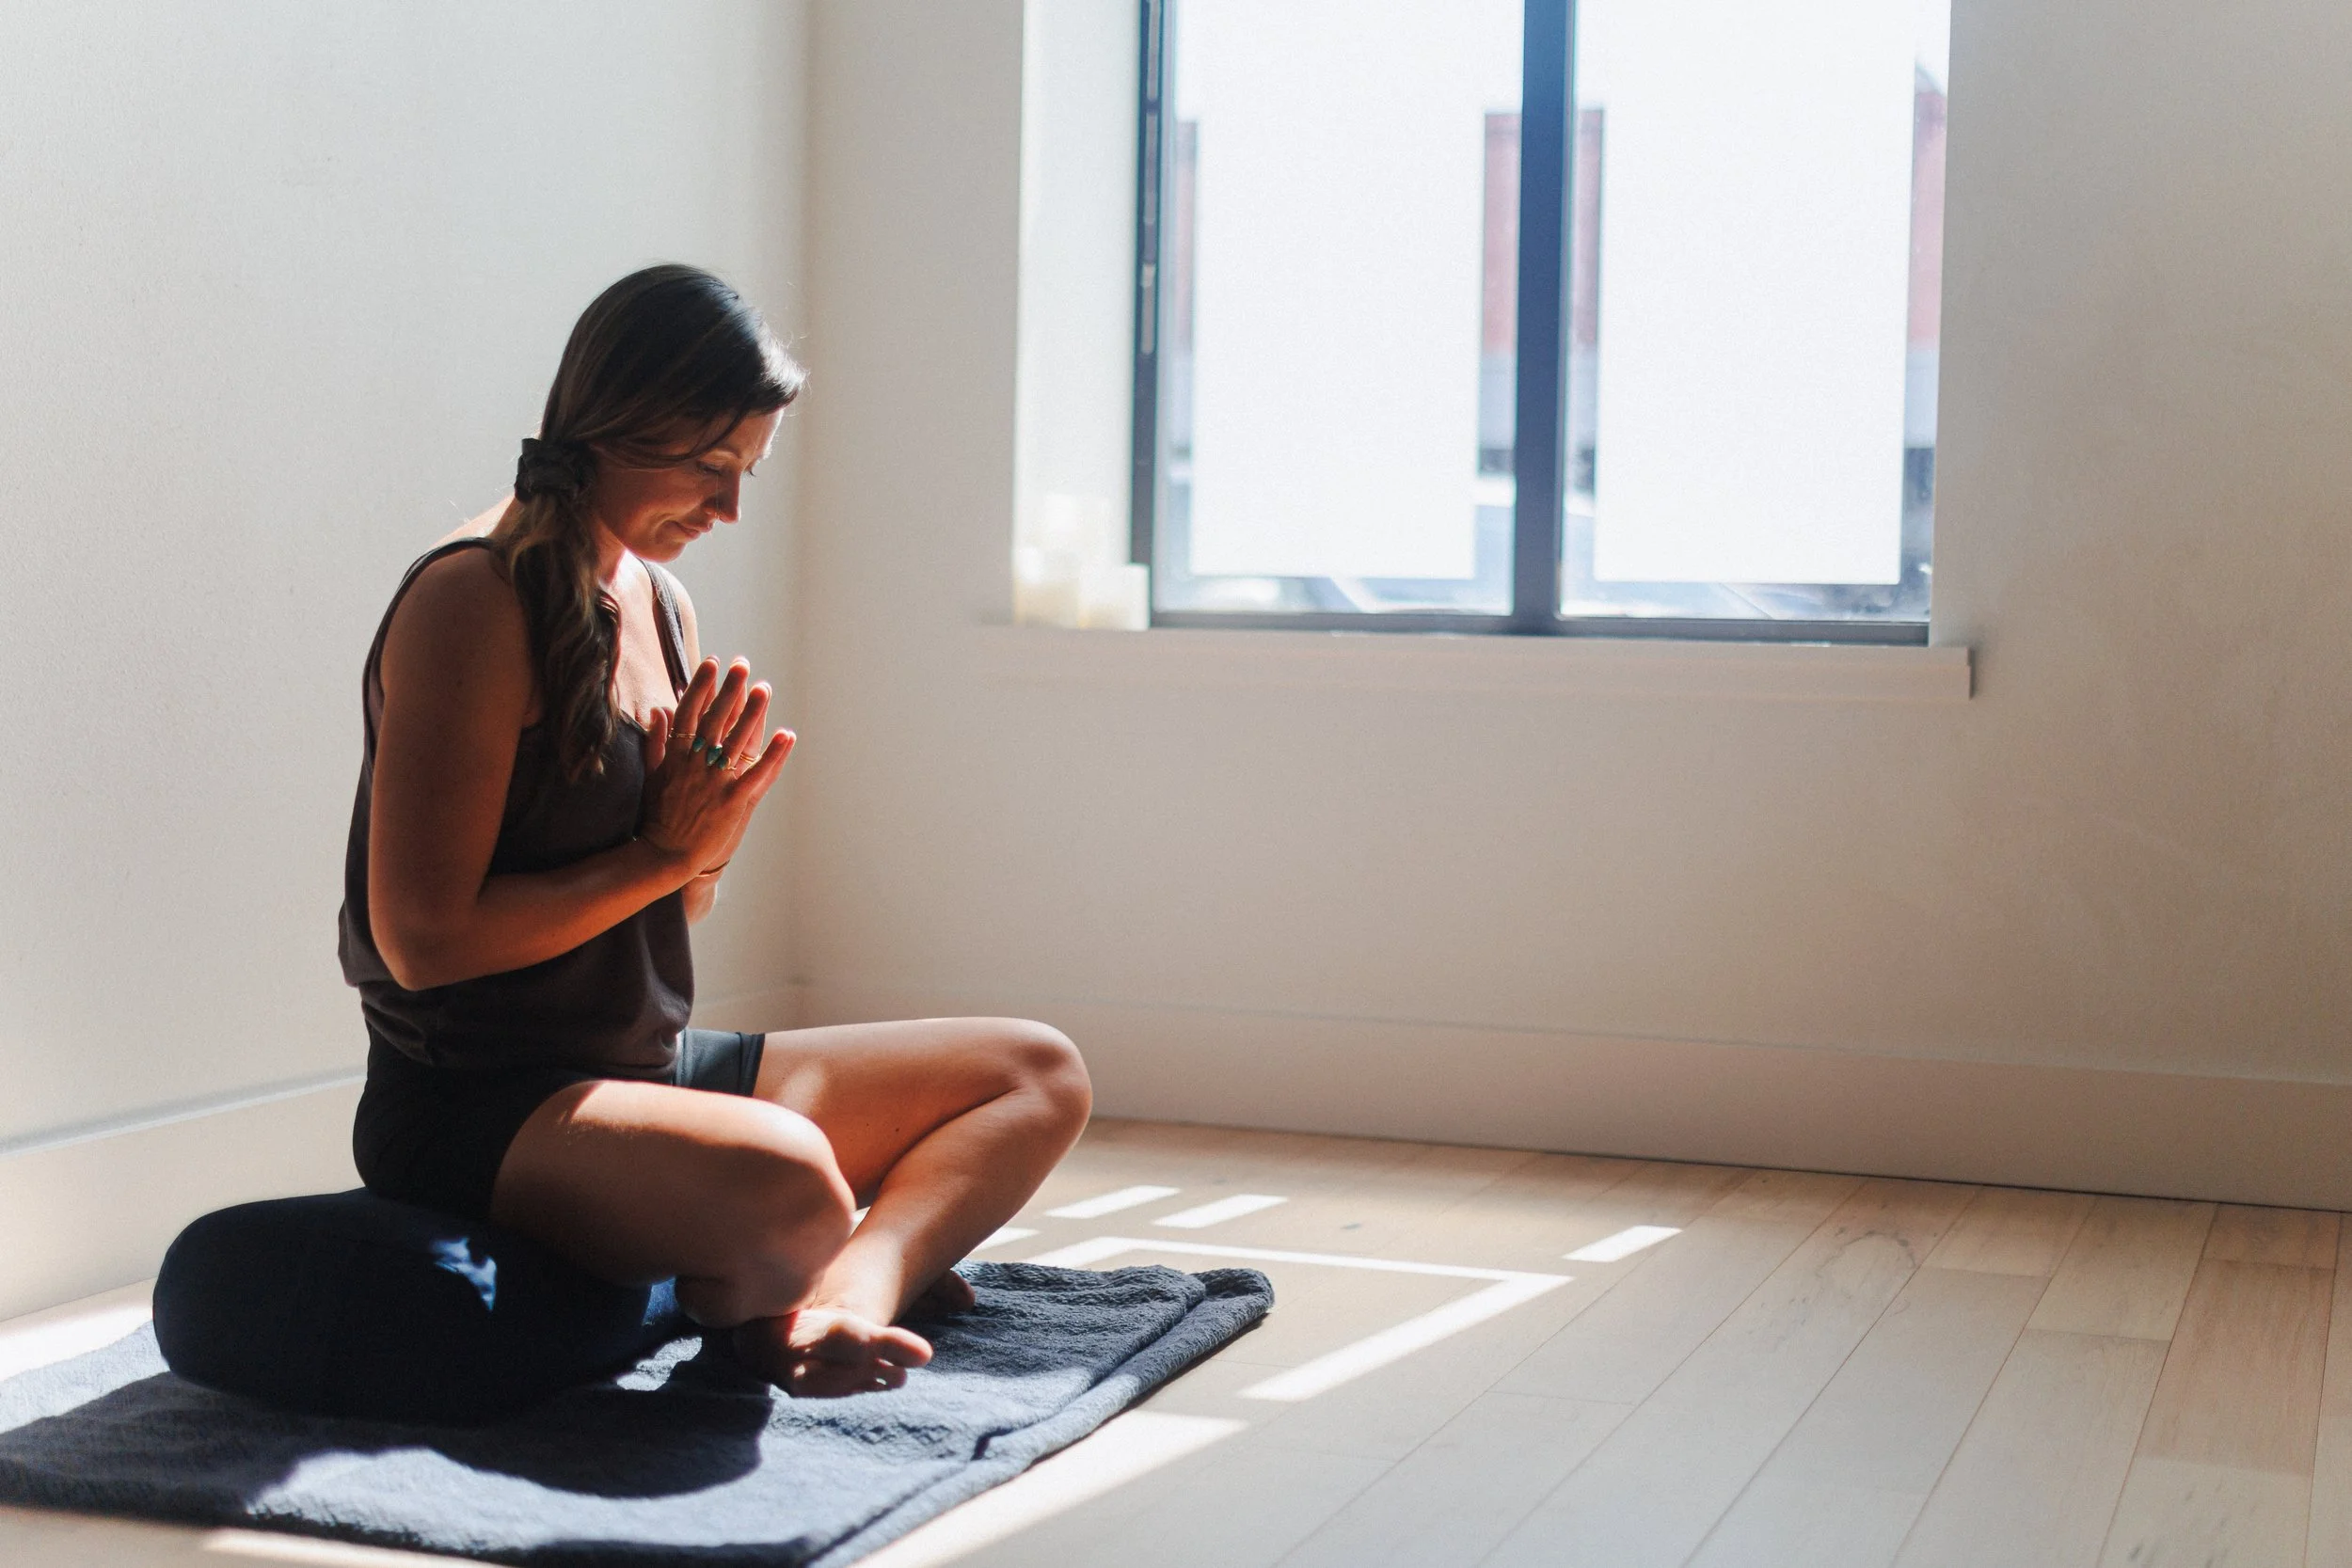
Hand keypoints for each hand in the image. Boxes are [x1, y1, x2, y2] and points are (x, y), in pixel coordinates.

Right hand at [639, 657, 793, 874]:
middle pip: (715, 719)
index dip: (701, 685)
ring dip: (752, 713)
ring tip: (764, 688)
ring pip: (737, 741)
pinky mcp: (733, 802)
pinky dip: (773, 754)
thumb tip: (657, 709)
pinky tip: (787, 735)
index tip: (711, 662)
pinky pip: (757, 774)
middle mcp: (696, 764)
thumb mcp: (652, 774)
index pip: (689, 711)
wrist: (665, 854)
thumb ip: (656, 741)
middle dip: (728, 689)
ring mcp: (716, 783)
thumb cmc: (658, 814)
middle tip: (742, 665)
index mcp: (676, 755)